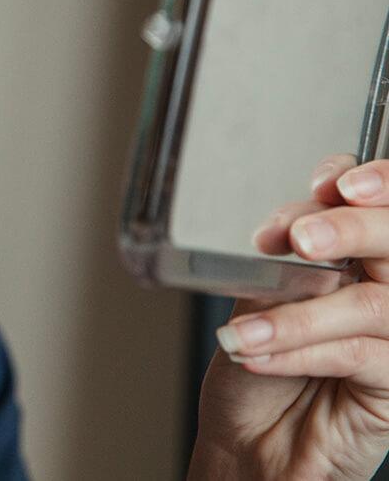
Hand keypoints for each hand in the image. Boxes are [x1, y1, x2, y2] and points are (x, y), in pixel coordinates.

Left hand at [190, 154, 388, 478]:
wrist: (247, 439)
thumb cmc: (255, 363)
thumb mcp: (260, 294)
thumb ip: (287, 257)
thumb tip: (298, 223)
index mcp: (358, 255)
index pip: (382, 203)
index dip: (373, 181)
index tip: (330, 184)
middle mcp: (386, 288)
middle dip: (349, 228)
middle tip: (303, 239)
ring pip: (370, 302)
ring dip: (299, 313)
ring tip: (246, 328)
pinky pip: (356, 354)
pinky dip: (298, 350)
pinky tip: (257, 353)